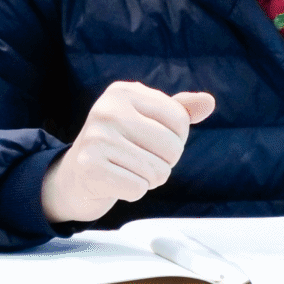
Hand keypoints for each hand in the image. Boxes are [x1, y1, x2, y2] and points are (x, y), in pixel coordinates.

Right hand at [40, 82, 215, 223]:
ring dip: (149, 178)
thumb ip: (179, 111)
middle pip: (173, 147)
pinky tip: (116, 181)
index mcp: (123, 92)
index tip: (151, 140)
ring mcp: (96, 139)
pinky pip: (139, 188)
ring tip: (126, 169)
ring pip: (158, 172)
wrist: (75, 177)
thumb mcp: (147, 119)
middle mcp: (107, 110)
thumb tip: (208, 102)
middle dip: (164, 162)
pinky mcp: (90, 168)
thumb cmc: (119, 145)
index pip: (180, 120)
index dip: (175, 139)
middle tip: (139, 159)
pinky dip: (133, 191)